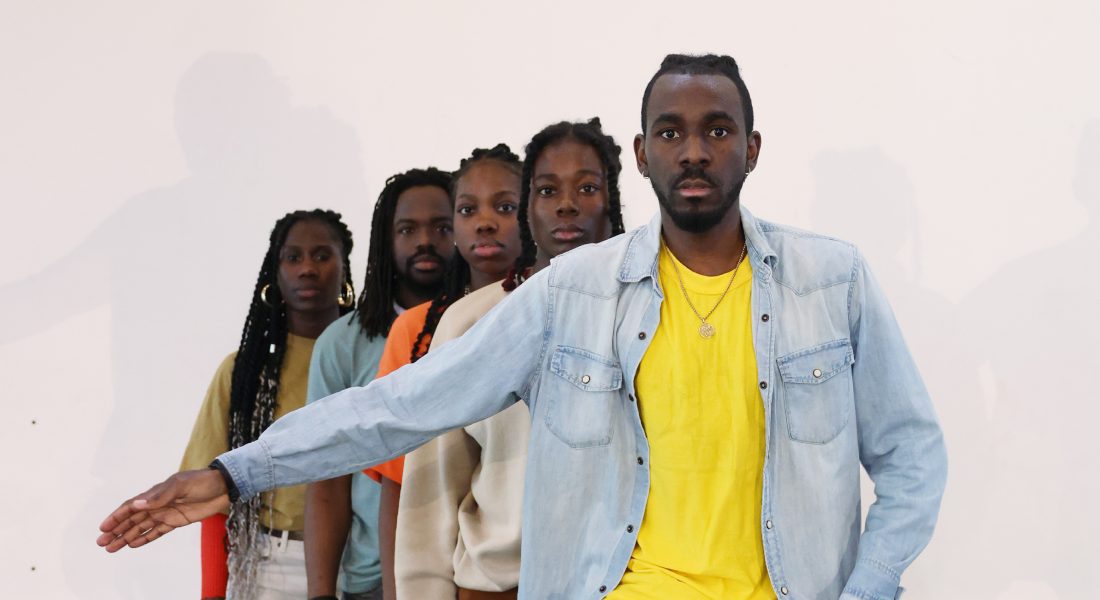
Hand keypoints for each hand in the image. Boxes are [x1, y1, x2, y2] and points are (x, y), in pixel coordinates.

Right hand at [96, 469, 230, 551]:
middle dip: (116, 530)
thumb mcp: (181, 485)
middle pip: (132, 519)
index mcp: (156, 493)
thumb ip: (160, 496)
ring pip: (141, 528)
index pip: (131, 506)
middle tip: (101, 543)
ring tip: (112, 548)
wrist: (223, 487)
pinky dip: (145, 538)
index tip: (103, 528)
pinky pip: (157, 531)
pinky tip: (133, 545)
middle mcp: (157, 504)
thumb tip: (138, 504)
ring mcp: (166, 513)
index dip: (117, 516)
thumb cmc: (202, 482)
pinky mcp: (176, 521)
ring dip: (126, 537)